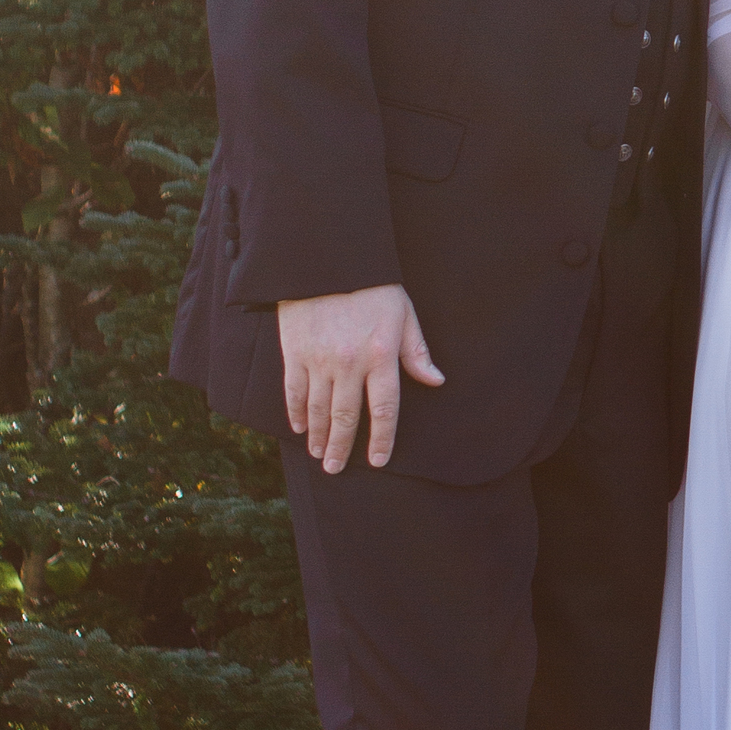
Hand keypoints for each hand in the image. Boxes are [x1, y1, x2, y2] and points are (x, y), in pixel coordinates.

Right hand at [279, 285, 445, 473]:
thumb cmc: (372, 286)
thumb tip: (436, 381)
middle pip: (346, 416)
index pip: (384, 409)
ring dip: (318, 436)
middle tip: (336, 469)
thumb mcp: (403, 314)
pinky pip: (294, 391)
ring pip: (318, 409)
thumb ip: (416, 352)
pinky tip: (298, 428)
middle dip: (342, 447)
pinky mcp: (294, 352)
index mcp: (380, 356)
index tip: (377, 461)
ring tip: (319, 455)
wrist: (327, 260)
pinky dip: (296, 413)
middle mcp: (350, 363)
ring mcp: (319, 360)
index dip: (381, 439)